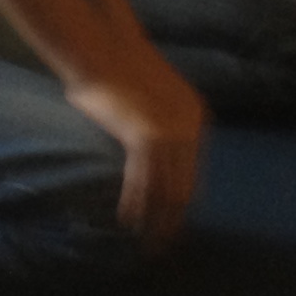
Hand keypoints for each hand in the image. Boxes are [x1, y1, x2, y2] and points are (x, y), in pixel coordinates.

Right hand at [64, 39, 208, 247]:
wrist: (100, 49)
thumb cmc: (115, 73)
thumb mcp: (150, 100)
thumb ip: (156, 125)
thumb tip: (149, 154)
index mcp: (195, 117)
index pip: (193, 174)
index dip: (181, 204)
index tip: (172, 227)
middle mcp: (190, 126)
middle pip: (185, 187)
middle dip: (173, 221)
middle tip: (162, 246)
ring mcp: (171, 131)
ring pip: (166, 190)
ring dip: (155, 221)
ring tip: (145, 242)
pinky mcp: (147, 135)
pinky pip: (143, 180)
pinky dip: (135, 204)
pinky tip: (126, 220)